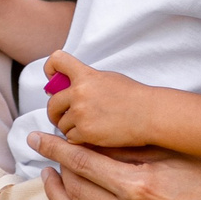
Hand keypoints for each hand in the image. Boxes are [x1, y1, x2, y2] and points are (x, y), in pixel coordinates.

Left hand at [27, 133, 200, 199]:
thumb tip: (82, 137)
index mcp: (139, 186)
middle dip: (55, 166)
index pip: (82, 163)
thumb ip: (122, 148)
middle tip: (48, 151)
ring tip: (48, 175)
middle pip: (74, 188)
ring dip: (54, 193)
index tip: (37, 137)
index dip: (55, 148)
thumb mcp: (167, 154)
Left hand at [42, 52, 163, 148]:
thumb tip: (66, 85)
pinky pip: (70, 137)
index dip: (50, 69)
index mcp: (86, 75)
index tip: (53, 79)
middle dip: (56, 111)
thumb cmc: (133, 96)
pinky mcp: (85, 132)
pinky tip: (92, 135)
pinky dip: (78, 138)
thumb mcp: (107, 78)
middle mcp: (80, 92)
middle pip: (51, 102)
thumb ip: (85, 80)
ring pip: (60, 123)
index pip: (56, 61)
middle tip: (63, 115)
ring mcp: (81, 113)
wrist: (150, 115)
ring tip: (86, 126)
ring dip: (69, 126)